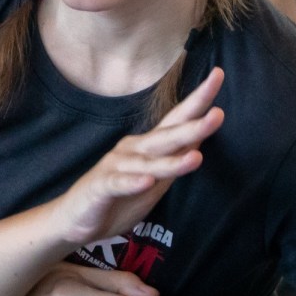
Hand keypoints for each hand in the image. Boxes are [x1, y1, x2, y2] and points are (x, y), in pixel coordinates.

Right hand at [53, 67, 224, 249]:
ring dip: (172, 161)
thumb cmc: (120, 196)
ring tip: (196, 158)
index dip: (198, 100)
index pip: (177, 119)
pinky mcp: (101, 187)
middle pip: (166, 137)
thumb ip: (175, 158)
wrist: (77, 220)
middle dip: (193, 126)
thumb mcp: (156, 179)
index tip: (218, 75)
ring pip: (147, 162)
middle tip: (219, 115)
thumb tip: (203, 137)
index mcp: (149, 146)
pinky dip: (133, 182)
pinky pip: (119, 183)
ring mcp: (116, 166)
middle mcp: (133, 150)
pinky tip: (146, 180)